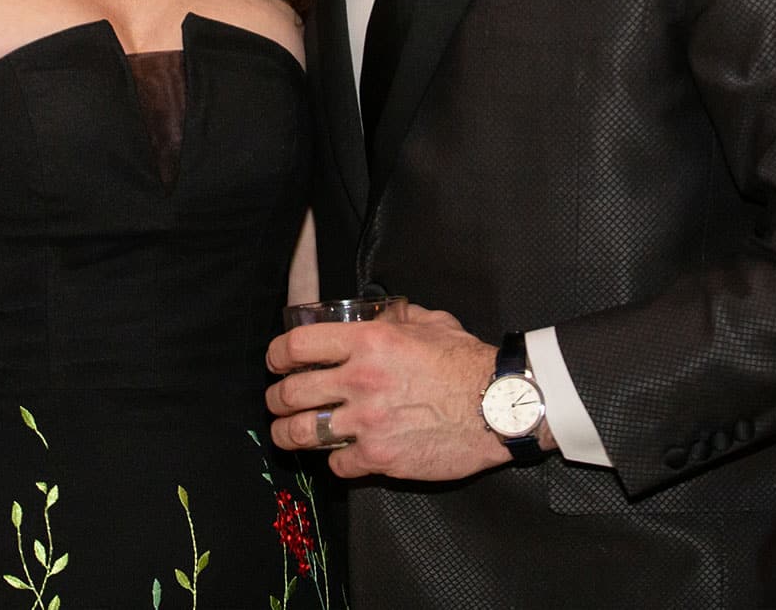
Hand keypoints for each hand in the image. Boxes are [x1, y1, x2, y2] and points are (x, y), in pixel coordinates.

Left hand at [263, 305, 523, 479]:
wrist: (500, 406)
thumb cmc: (468, 362)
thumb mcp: (431, 322)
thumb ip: (398, 316)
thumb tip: (379, 311)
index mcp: (369, 341)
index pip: (298, 344)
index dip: (277, 354)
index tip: (276, 362)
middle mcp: (361, 380)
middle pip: (291, 392)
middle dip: (275, 398)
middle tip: (276, 401)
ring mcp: (369, 422)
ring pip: (302, 433)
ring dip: (287, 434)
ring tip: (286, 433)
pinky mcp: (381, 458)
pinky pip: (338, 464)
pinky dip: (335, 461)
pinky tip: (340, 456)